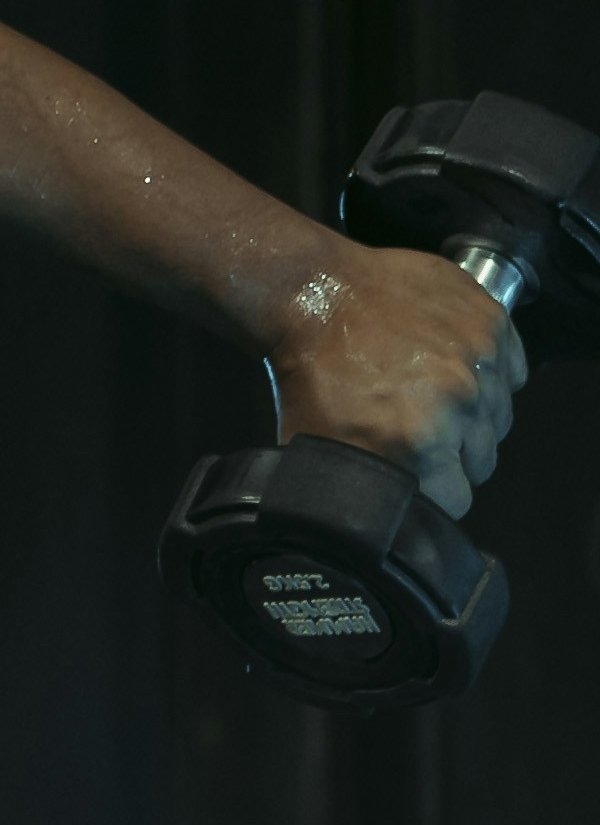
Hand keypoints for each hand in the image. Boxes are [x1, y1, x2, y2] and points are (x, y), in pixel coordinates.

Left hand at [274, 244, 523, 513]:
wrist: (314, 294)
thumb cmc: (311, 368)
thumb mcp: (315, 448)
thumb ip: (352, 494)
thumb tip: (367, 530)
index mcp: (419, 443)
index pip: (458, 499)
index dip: (436, 493)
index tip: (420, 479)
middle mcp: (458, 403)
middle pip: (482, 461)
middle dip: (455, 455)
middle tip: (419, 432)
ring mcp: (479, 358)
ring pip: (500, 418)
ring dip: (473, 414)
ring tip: (431, 395)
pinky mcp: (490, 322)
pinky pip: (513, 370)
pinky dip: (491, 372)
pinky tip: (452, 366)